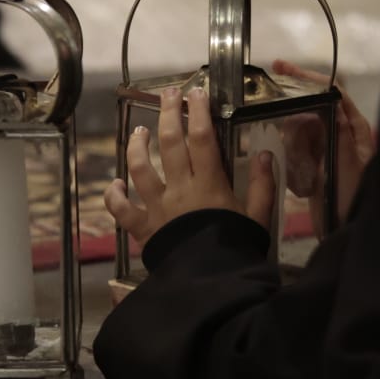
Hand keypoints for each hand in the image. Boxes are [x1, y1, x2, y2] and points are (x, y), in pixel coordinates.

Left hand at [103, 85, 275, 242]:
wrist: (212, 285)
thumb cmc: (236, 249)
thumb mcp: (258, 217)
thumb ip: (262, 185)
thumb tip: (266, 155)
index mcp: (209, 185)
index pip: (202, 138)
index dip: (198, 111)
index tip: (196, 93)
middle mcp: (179, 190)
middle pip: (169, 143)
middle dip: (168, 114)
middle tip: (168, 95)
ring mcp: (157, 208)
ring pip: (139, 168)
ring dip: (137, 146)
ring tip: (140, 132)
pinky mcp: (143, 228)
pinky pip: (122, 209)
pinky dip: (114, 195)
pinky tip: (114, 183)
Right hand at [272, 59, 374, 232]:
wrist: (350, 234)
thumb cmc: (355, 198)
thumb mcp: (349, 165)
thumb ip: (338, 134)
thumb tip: (328, 102)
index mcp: (354, 129)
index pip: (333, 93)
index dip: (308, 79)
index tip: (282, 69)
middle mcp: (341, 134)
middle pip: (313, 108)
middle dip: (293, 109)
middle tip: (270, 106)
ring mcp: (327, 150)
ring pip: (301, 129)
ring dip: (292, 137)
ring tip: (295, 156)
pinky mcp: (315, 167)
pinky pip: (296, 151)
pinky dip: (291, 154)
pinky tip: (294, 169)